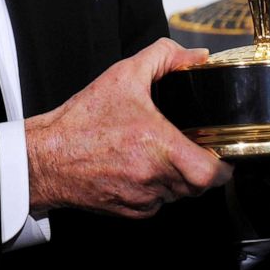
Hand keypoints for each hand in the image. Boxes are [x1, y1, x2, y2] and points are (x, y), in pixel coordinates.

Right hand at [25, 38, 232, 218]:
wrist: (47, 156)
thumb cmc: (82, 120)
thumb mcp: (123, 75)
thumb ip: (163, 56)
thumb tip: (194, 57)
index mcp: (159, 147)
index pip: (212, 173)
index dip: (223, 165)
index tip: (219, 151)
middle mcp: (154, 177)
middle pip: (198, 185)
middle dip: (200, 167)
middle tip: (191, 147)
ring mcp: (143, 198)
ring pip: (178, 194)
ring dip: (176, 177)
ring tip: (159, 152)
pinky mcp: (130, 212)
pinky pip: (156, 203)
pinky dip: (155, 187)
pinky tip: (138, 166)